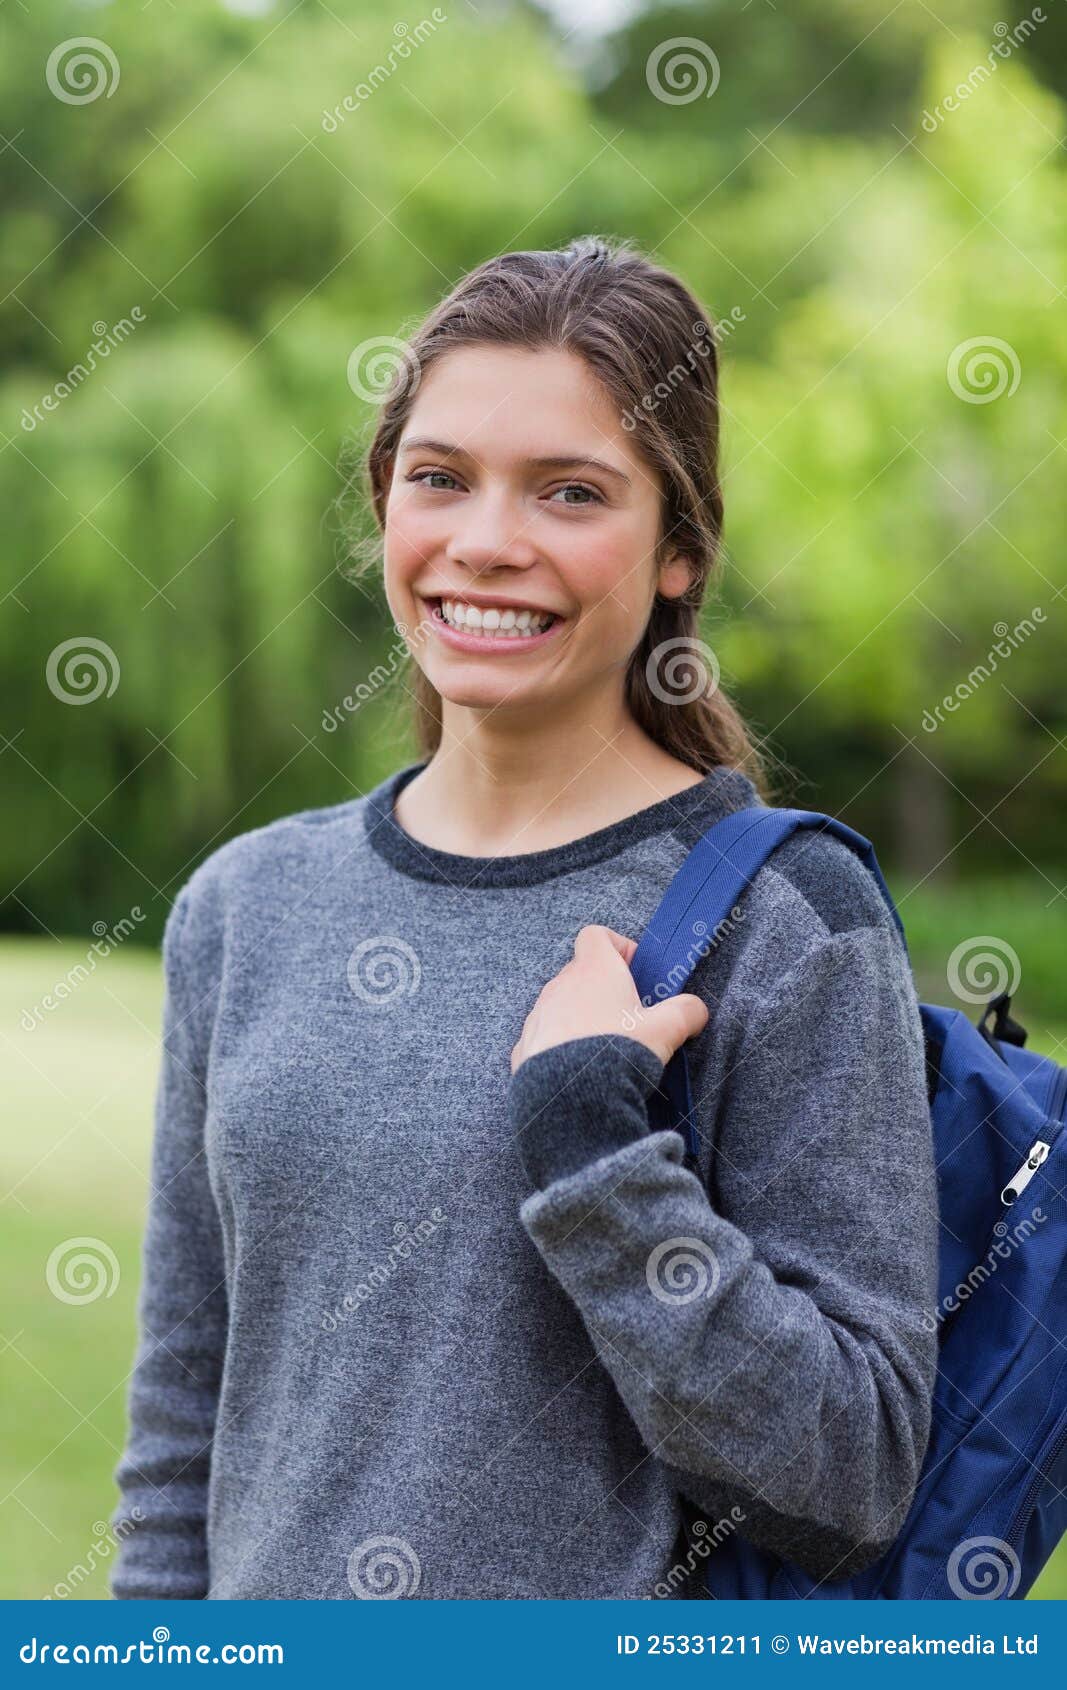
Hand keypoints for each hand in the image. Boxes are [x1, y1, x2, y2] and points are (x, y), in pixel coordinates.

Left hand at [509, 924, 709, 1074]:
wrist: (571, 1099)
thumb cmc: (617, 1052)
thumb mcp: (666, 1030)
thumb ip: (686, 1012)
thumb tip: (696, 1010)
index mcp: (593, 970)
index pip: (597, 935)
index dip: (619, 947)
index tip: (636, 972)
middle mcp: (560, 986)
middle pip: (582, 973)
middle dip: (605, 990)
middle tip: (629, 1018)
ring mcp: (539, 1016)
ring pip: (562, 1005)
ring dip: (582, 1018)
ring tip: (605, 1049)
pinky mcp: (525, 1047)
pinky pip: (546, 1037)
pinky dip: (562, 1046)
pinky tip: (580, 1070)